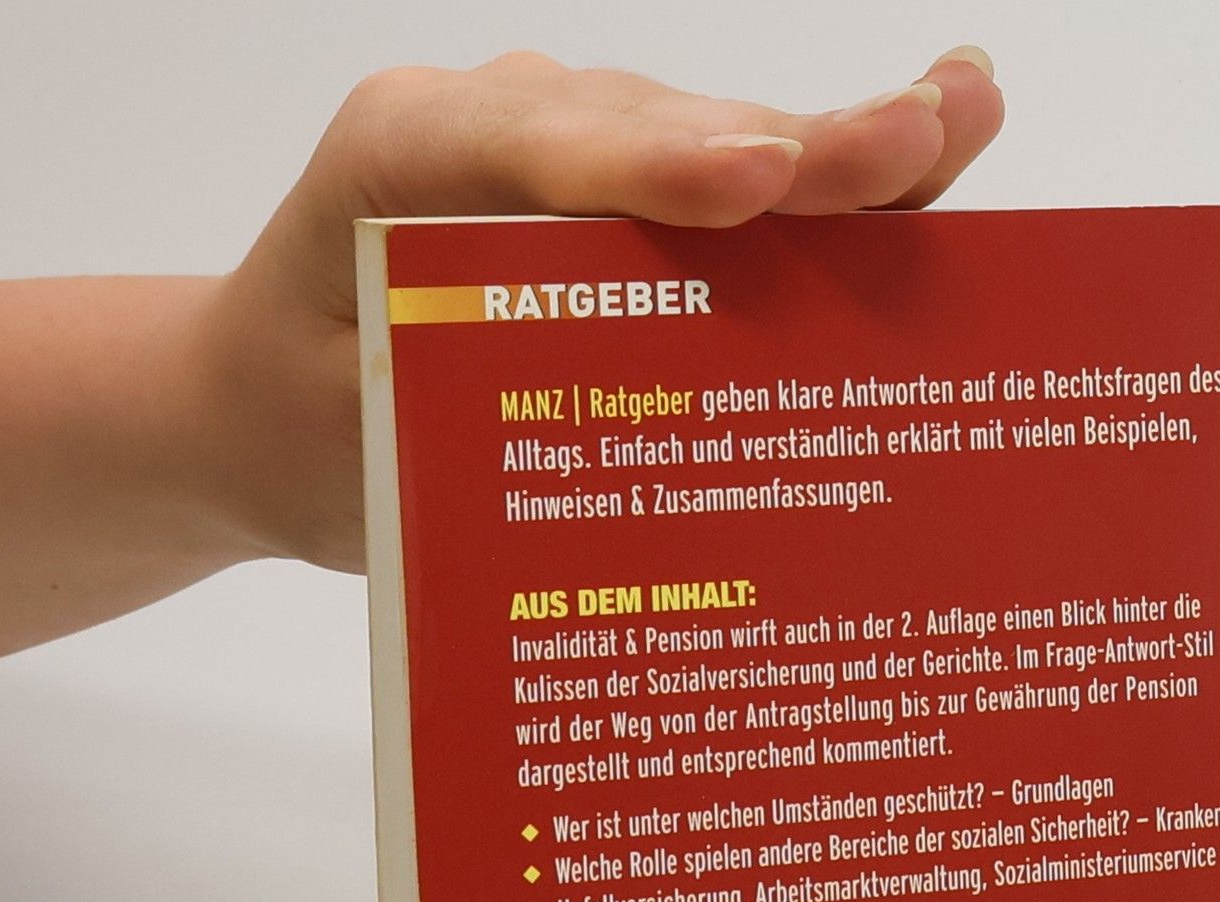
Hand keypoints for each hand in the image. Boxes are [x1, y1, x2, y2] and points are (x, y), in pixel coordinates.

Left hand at [204, 48, 1004, 572]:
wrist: (260, 397)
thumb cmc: (301, 425)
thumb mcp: (354, 449)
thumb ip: (463, 424)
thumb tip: (629, 460)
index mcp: (399, 157)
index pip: (535, 151)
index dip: (657, 167)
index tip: (757, 182)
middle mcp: (495, 122)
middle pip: (658, 127)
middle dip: (793, 147)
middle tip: (922, 136)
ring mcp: (567, 142)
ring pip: (712, 139)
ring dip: (835, 154)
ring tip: (958, 128)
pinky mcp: (617, 188)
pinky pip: (726, 179)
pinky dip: (822, 195)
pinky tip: (928, 158)